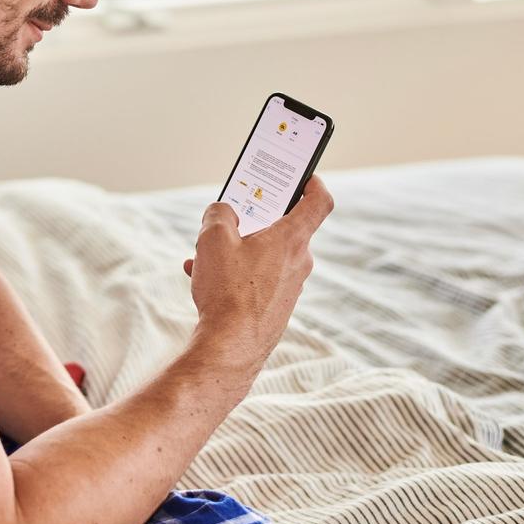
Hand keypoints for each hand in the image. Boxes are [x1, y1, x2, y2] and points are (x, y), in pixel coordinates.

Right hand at [181, 176, 333, 374]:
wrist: (231, 347)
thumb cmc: (227, 291)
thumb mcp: (212, 238)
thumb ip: (218, 214)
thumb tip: (223, 214)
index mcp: (291, 239)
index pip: (318, 202)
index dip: (313, 183)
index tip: (304, 177)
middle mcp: (297, 262)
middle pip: (283, 230)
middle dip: (254, 222)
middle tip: (230, 218)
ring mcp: (289, 288)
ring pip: (264, 257)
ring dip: (237, 251)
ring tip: (204, 256)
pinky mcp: (276, 308)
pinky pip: (256, 280)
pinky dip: (234, 275)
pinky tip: (204, 280)